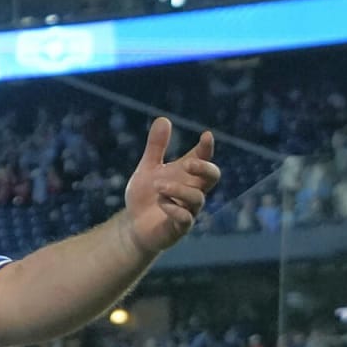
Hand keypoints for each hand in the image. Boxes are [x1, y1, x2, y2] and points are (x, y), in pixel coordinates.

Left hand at [122, 117, 220, 254]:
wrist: (133, 226)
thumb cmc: (146, 196)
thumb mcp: (147, 168)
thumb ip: (156, 147)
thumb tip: (164, 119)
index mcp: (186, 175)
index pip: (203, 159)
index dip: (207, 148)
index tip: (206, 136)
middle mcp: (192, 191)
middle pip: (213, 177)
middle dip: (205, 168)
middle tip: (189, 163)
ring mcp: (188, 210)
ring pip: (198, 198)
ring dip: (178, 189)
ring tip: (157, 185)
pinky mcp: (179, 227)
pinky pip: (185, 219)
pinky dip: (174, 209)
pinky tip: (161, 203)